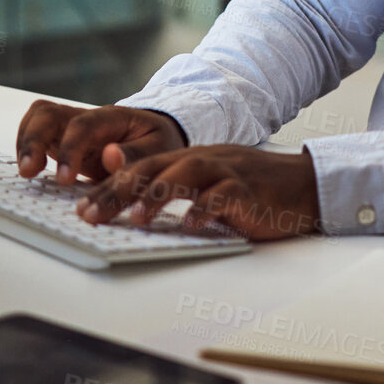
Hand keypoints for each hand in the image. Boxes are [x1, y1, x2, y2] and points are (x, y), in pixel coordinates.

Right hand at [15, 101, 186, 183]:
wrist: (154, 136)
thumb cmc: (156, 142)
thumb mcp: (159, 149)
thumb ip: (135, 155)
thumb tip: (111, 157)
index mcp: (111, 117)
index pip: (82, 126)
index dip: (69, 150)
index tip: (64, 179)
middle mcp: (85, 117)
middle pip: (48, 113)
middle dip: (34, 139)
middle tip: (29, 171)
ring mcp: (70, 126)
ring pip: (38, 118)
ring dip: (26, 142)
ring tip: (26, 173)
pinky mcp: (61, 139)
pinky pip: (36, 133)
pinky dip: (27, 148)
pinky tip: (29, 169)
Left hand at [77, 144, 321, 241]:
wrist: (302, 185)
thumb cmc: (251, 191)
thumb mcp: (206, 188)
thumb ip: (174, 191)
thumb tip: (131, 205)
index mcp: (188, 159)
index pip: (140, 169)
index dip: (109, 187)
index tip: (81, 209)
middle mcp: (202, 160)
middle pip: (154, 168)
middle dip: (118, 190)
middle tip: (90, 214)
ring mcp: (226, 171)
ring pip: (186, 174)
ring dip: (158, 194)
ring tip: (136, 217)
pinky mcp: (247, 188)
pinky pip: (224, 196)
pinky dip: (205, 209)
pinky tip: (190, 224)